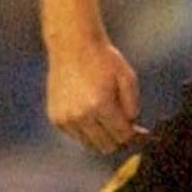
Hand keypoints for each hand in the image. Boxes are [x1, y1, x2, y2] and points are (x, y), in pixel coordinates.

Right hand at [44, 39, 142, 153]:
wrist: (72, 46)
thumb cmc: (102, 59)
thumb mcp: (127, 77)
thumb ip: (133, 106)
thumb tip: (132, 128)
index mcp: (100, 105)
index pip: (122, 136)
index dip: (133, 134)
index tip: (136, 129)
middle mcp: (81, 115)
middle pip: (106, 145)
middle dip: (117, 138)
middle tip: (120, 123)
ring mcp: (66, 118)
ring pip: (90, 145)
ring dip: (100, 136)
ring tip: (104, 117)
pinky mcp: (56, 118)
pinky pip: (76, 136)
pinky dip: (85, 130)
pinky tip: (88, 112)